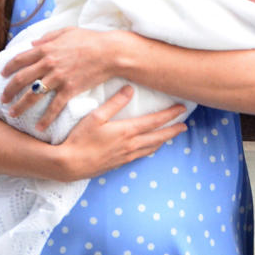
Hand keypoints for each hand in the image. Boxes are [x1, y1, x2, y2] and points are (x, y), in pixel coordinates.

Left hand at [2, 28, 119, 130]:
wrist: (110, 52)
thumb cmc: (90, 40)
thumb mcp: (66, 31)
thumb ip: (47, 37)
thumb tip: (33, 43)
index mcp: (45, 49)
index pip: (19, 59)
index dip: (8, 68)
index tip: (2, 76)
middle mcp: (48, 64)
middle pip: (21, 79)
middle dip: (8, 91)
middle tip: (2, 99)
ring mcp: (58, 78)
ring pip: (33, 95)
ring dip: (20, 106)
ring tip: (12, 115)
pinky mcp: (70, 89)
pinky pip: (54, 107)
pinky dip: (46, 118)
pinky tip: (39, 127)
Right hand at [56, 86, 186, 178]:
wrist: (70, 164)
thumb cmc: (80, 139)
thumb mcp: (95, 116)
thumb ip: (114, 103)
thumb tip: (129, 89)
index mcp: (127, 131)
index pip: (155, 121)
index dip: (170, 115)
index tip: (182, 109)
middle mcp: (131, 145)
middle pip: (158, 136)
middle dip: (173, 130)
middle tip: (184, 125)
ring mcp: (126, 156)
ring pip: (151, 147)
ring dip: (163, 140)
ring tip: (171, 135)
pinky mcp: (120, 163)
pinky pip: (142, 155)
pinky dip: (151, 149)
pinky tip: (151, 148)